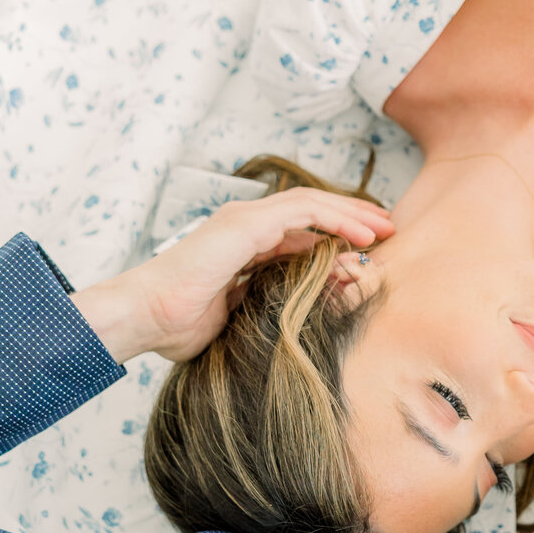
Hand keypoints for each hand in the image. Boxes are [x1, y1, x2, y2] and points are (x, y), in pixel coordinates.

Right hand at [73, 186, 393, 362]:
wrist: (145, 318)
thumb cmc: (180, 327)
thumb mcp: (241, 315)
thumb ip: (271, 302)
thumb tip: (309, 307)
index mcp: (242, 246)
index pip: (299, 234)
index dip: (334, 239)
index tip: (367, 255)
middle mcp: (244, 226)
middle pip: (310, 213)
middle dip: (351, 219)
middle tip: (387, 231)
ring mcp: (244, 220)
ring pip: (312, 205)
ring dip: (352, 215)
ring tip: (385, 229)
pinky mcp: (246, 223)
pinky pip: (303, 211)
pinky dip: (336, 220)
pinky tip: (363, 236)